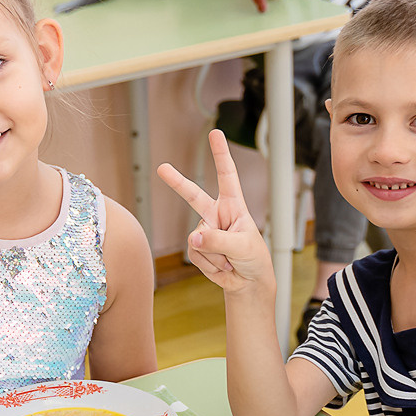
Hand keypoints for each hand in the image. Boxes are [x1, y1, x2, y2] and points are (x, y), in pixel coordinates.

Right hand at [157, 129, 274, 295]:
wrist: (247, 282)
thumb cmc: (253, 258)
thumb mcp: (244, 246)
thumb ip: (220, 240)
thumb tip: (194, 237)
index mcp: (233, 206)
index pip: (227, 176)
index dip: (221, 154)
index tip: (215, 133)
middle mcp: (216, 214)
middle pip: (193, 195)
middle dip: (177, 182)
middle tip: (162, 168)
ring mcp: (205, 231)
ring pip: (198, 238)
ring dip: (215, 254)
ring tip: (230, 259)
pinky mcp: (197, 248)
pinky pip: (195, 253)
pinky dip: (209, 264)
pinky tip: (221, 266)